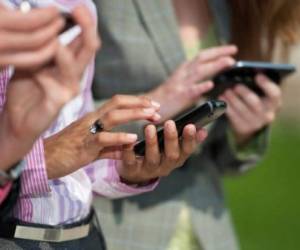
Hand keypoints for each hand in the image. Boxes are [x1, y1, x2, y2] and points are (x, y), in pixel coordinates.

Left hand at [0, 5, 99, 169]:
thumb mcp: (31, 60)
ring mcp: (69, 89)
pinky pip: (58, 85)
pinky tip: (42, 64)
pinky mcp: (60, 102)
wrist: (17, 119)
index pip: (82, 39)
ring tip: (61, 31)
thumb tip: (41, 19)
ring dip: (69, 47)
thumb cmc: (25, 89)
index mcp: (68, 63)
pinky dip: (49, 71)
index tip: (75, 6)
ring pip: (77, 65)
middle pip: (88, 49)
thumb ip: (40, 45)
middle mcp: (74, 74)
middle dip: (87, 27)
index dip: (83, 22)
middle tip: (80, 9)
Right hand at [44, 95, 160, 178]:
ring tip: (151, 116)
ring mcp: (87, 131)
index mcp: (94, 119)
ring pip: (112, 117)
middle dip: (140, 104)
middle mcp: (91, 120)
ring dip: (134, 114)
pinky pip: (103, 139)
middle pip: (117, 104)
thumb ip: (110, 148)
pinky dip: (119, 137)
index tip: (153, 106)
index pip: (117, 103)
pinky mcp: (83, 146)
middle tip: (158, 109)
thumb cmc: (66, 153)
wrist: (42, 161)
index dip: (136, 102)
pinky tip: (133, 138)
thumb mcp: (92, 149)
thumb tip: (127, 149)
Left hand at [116, 121, 207, 184]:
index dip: (190, 139)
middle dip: (171, 139)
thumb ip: (187, 140)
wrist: (137, 173)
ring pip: (152, 158)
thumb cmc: (158, 154)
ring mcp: (149, 169)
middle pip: (172, 155)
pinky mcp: (132, 170)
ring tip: (149, 127)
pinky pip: (131, 162)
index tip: (191, 125)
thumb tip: (204, 130)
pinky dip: (129, 151)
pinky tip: (129, 141)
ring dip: (152, 143)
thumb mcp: (174, 149)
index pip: (187, 150)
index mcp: (177, 159)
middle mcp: (165, 166)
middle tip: (170, 122)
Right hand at [147, 45, 237, 119]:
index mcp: (183, 69)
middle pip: (201, 58)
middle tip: (234, 50)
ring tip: (229, 62)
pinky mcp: (179, 97)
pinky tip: (210, 85)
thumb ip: (194, 79)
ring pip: (199, 71)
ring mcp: (181, 84)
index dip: (216, 51)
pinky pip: (191, 91)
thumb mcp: (180, 83)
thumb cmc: (167, 97)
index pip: (201, 56)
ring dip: (215, 65)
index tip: (231, 49)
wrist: (151, 106)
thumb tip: (211, 80)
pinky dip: (201, 87)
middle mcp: (182, 73)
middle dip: (218, 53)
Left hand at [220, 74, 281, 145]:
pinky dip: (226, 107)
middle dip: (244, 93)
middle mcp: (267, 115)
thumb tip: (244, 72)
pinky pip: (233, 117)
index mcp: (274, 103)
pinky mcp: (243, 128)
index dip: (266, 84)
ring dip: (232, 99)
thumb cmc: (253, 102)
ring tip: (225, 91)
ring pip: (242, 110)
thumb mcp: (259, 95)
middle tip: (235, 86)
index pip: (274, 94)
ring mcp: (256, 123)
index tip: (257, 76)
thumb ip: (255, 86)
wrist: (249, 125)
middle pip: (255, 102)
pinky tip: (221, 99)